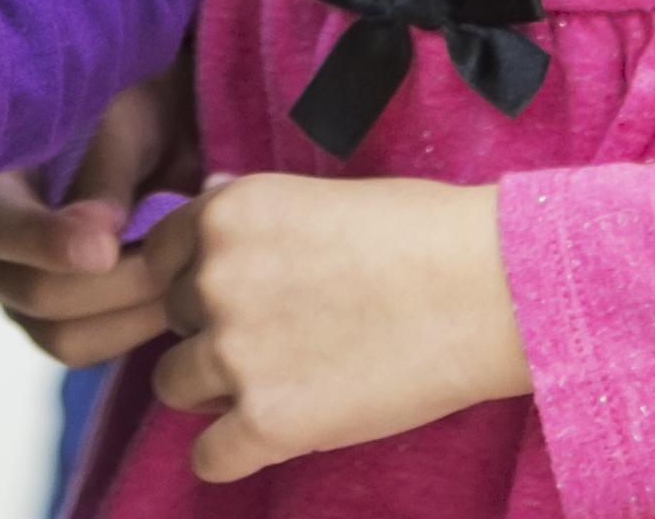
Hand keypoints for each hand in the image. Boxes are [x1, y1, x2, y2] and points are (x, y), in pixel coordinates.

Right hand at [0, 70, 202, 368]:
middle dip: (115, 283)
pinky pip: (92, 346)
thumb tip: (98, 240)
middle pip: (36, 294)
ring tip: (185, 271)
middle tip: (178, 258)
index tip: (105, 249)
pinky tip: (176, 291)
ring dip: (133, 313)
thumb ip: (105, 178)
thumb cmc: (126, 118)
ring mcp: (14, 297)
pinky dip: (138, 326)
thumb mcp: (120, 127)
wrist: (147, 141)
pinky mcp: (52, 326)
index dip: (47, 243)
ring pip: (65, 336)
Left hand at [144, 172, 524, 478]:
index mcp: (227, 214)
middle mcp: (216, 278)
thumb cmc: (424, 233)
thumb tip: (205, 201)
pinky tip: (282, 431)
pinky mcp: (267, 423)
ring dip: (219, 389)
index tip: (249, 289)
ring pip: (176, 387)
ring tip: (289, 378)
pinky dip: (237, 453)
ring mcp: (236, 354)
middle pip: (170, 320)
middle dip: (214, 329)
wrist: (492, 290)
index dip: (201, 276)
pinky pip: (208, 459)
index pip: (162, 256)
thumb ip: (252, 211)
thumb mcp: (323, 195)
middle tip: (286, 332)